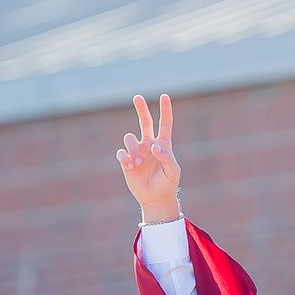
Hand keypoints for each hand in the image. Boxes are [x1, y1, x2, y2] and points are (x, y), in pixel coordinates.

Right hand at [116, 93, 181, 221]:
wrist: (156, 198)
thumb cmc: (167, 184)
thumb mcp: (173, 171)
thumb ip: (166, 157)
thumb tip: (153, 146)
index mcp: (163, 145)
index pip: (165, 124)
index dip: (165, 110)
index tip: (164, 96)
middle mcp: (149, 145)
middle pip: (145, 122)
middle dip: (141, 109)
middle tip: (137, 97)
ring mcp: (137, 152)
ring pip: (129, 138)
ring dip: (132, 149)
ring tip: (138, 162)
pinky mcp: (127, 161)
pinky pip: (121, 152)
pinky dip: (125, 157)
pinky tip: (130, 165)